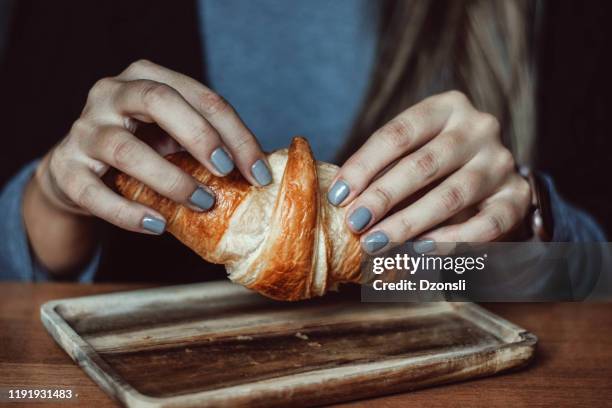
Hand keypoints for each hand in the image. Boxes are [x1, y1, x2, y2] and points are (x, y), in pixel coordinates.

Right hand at [35, 59, 270, 234]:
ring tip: (202, 203)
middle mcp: (111, 93)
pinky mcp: (65, 167)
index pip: (201, 96)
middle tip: (227, 170)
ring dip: (170, 178)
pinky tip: (157, 225)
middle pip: (158, 100)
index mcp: (147, 77)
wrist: (79, 172)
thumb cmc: (141, 149)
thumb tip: (261, 173)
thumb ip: (207, 142)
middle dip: (200, 135)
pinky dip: (127, 212)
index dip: (235, 134)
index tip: (259, 172)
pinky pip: (93, 192)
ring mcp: (84, 129)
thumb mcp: (173, 135)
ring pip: (124, 147)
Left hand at [327, 91, 530, 253]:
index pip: (398, 133)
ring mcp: (501, 161)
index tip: (338, 195)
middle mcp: (479, 128)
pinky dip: (450, 240)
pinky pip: (485, 224)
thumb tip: (340, 197)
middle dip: (383, 197)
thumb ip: (382, 167)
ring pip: (452, 195)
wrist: (492, 176)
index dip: (364, 165)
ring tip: (377, 243)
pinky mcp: (517, 196)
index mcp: (447, 107)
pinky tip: (419, 251)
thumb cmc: (436, 163)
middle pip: (424, 164)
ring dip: (409, 223)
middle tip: (354, 223)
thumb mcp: (412, 151)